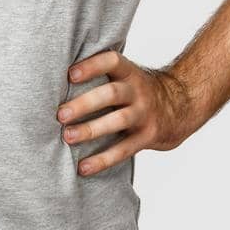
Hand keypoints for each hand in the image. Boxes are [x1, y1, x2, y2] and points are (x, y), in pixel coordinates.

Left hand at [57, 49, 203, 175]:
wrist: (178, 108)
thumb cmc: (135, 91)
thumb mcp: (125, 75)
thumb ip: (99, 75)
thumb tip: (52, 78)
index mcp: (129, 72)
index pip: (112, 61)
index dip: (92, 65)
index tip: (70, 74)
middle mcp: (138, 90)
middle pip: (112, 93)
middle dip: (85, 103)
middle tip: (60, 114)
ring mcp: (144, 114)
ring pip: (117, 121)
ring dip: (91, 129)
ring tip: (67, 137)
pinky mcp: (147, 136)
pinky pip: (124, 150)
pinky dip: (102, 160)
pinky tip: (83, 167)